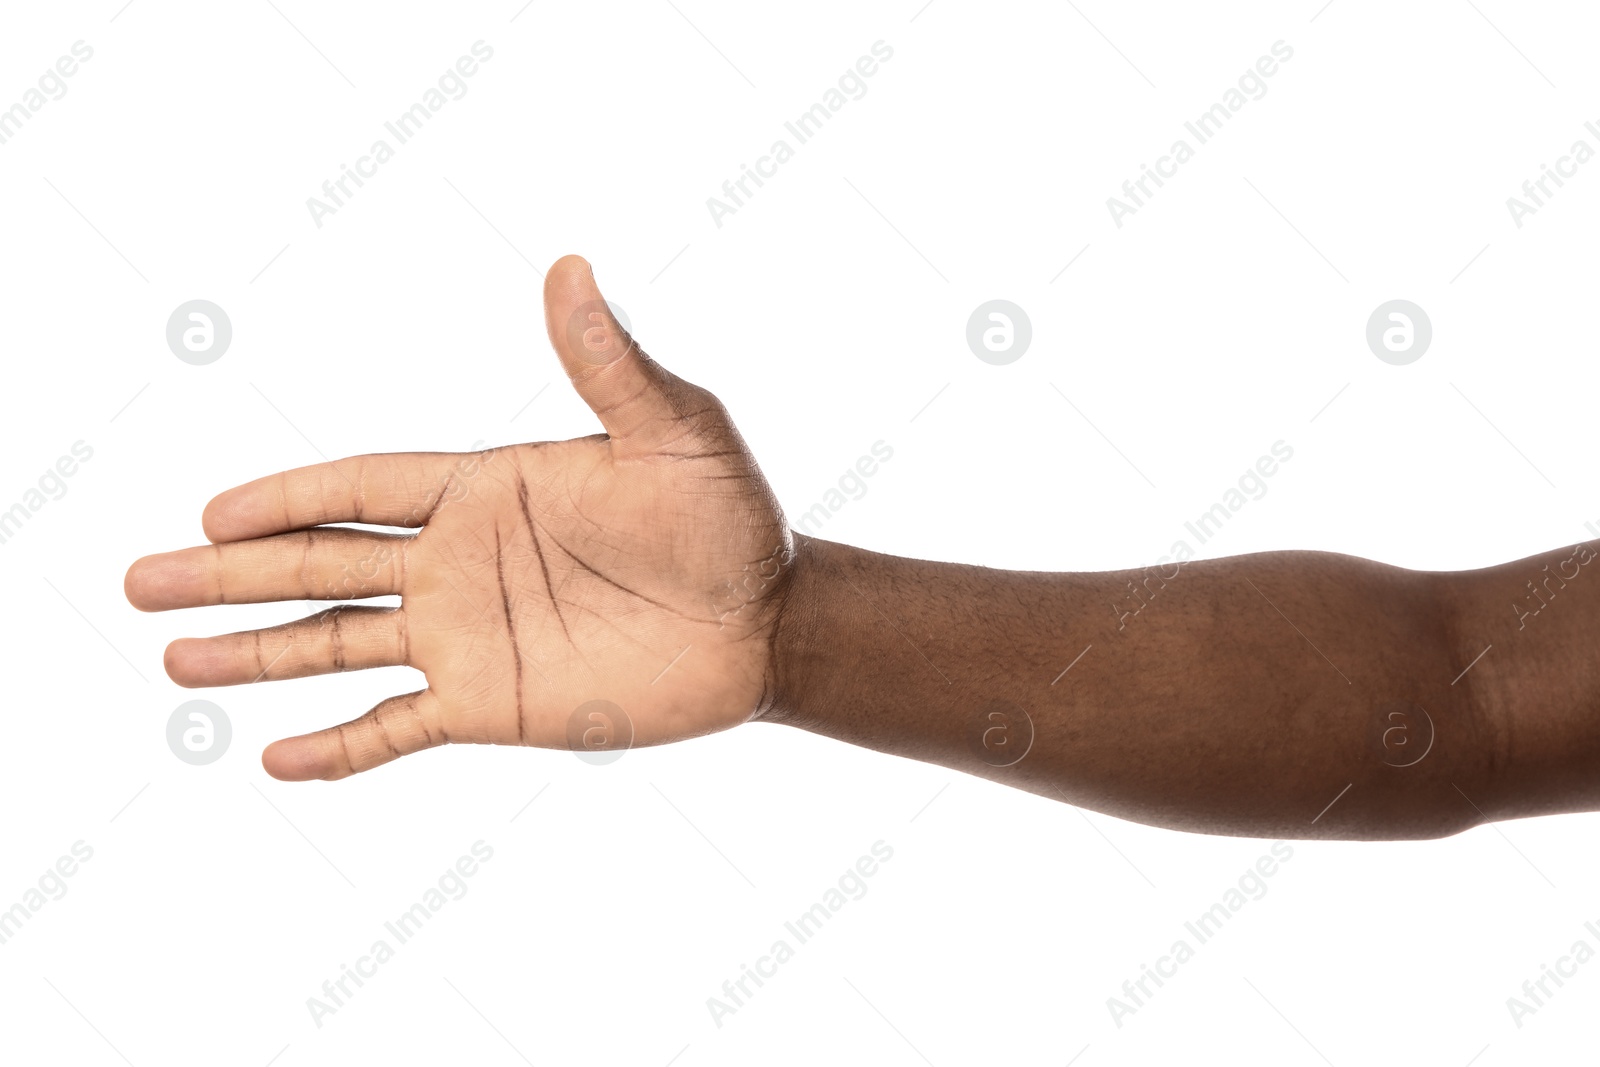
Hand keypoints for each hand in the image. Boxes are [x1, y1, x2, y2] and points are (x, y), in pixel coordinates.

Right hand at [126, 256, 794, 780]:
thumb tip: (570, 267)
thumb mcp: (676, 429)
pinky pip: (398, 727)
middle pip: (320, 565)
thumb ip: (610, 363)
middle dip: (231, 575)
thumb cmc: (728, 516)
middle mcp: (459, 562)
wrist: (768, 620)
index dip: (284, 498)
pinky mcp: (496, 706)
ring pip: (338, 645)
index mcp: (484, 489)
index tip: (209, 513)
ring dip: (257, 656)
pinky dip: (340, 746)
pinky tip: (275, 758)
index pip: (361, 489)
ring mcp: (470, 637)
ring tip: (175, 661)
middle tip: (140, 584)